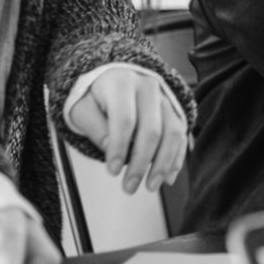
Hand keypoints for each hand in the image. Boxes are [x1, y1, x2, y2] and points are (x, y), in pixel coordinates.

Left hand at [66, 67, 187, 194]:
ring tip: (151, 185)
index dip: (120, 148)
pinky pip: (181, 134)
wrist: (111, 76)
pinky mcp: (174, 108)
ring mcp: (165, 96)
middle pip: (151, 129)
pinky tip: (168, 177)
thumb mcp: (81, 108)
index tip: (112, 171)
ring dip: (163, 164)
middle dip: (141, 163)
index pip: (125, 119)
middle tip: (129, 187)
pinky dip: (176, 158)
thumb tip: (111, 147)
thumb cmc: (94, 96)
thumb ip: (94, 127)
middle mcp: (148, 86)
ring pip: (172, 132)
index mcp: (121, 83)